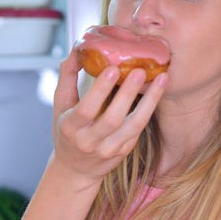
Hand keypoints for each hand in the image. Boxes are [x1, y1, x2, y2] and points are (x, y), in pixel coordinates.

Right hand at [50, 51, 166, 185]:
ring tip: (161, 78)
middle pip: (112, 119)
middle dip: (127, 94)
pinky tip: (158, 91)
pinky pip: (139, 129)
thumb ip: (67, 77)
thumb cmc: (67, 131)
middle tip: (139, 70)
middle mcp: (90, 142)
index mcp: (71, 128)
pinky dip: (149, 109)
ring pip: (133, 125)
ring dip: (149, 101)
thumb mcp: (60, 106)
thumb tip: (77, 49)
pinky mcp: (124, 151)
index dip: (100, 90)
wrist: (76, 170)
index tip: (112, 68)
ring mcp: (109, 149)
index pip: (86, 110)